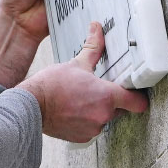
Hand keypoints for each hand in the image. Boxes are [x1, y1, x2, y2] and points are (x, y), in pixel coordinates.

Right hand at [17, 22, 148, 142]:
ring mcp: (92, 129)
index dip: (138, 95)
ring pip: (103, 118)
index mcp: (106, 97)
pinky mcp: (81, 138)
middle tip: (97, 89)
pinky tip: (72, 110)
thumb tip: (97, 29)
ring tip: (80, 99)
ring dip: (96, 110)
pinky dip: (85, 120)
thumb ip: (92, 48)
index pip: (138, 102)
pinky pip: (90, 128)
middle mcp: (103, 116)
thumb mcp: (75, 64)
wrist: (30, 106)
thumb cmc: (50, 86)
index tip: (133, 91)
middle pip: (120, 109)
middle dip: (111, 100)